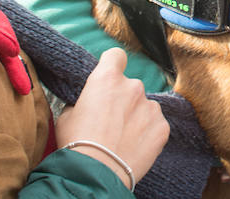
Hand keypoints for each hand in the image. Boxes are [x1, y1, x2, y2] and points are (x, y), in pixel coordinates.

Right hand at [56, 48, 169, 185]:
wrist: (96, 174)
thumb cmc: (77, 144)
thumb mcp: (66, 116)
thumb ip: (82, 102)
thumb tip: (87, 104)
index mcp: (106, 79)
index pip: (116, 56)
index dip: (112, 64)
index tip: (110, 74)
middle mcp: (132, 87)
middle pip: (130, 87)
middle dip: (123, 100)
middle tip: (111, 122)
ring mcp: (150, 106)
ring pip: (144, 106)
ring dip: (137, 117)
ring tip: (123, 138)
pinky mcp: (162, 126)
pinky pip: (156, 124)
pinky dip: (148, 133)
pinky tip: (135, 146)